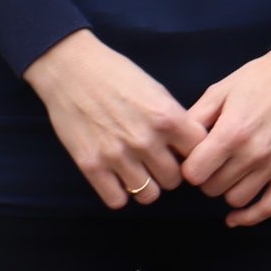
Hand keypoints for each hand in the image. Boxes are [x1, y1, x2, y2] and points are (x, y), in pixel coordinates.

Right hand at [21, 30, 206, 209]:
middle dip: (169, 172)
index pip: (199, 153)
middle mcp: (145, 140)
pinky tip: (117, 178)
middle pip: (175, 179)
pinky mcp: (91, 166)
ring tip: (138, 172)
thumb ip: (174, 119)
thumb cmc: (116, 74)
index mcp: (167, 117)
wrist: (71, 69)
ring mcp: (117, 155)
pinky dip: (120, 193)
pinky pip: (117, 201)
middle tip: (158, 162)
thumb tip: (188, 147)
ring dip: (146, 185)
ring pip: (149, 195)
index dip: (193, 154)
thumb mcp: (156, 90)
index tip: (182, 152)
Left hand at [181, 44, 270, 225]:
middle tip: (212, 160)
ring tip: (230, 170)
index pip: (193, 174)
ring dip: (227, 189)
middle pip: (212, 188)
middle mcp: (254, 152)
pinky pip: (269, 207)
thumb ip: (194, 119)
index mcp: (232, 131)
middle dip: (206, 176)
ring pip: (236, 199)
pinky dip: (250, 217)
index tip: (194, 156)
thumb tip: (176, 145)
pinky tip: (235, 216)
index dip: (188, 166)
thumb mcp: (220, 90)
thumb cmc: (259, 78)